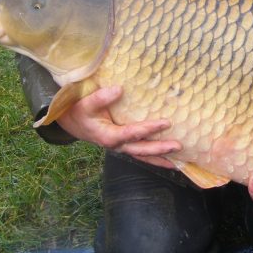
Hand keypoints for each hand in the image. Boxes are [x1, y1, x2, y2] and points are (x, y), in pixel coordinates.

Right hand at [56, 86, 180, 168]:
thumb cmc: (80, 111)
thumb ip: (101, 97)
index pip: (131, 133)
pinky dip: (156, 158)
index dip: (148, 129)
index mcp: (108, 136)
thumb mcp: (86, 104)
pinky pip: (142, 154)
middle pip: (141, 150)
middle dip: (160, 149)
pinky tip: (171, 161)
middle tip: (178, 146)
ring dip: (161, 159)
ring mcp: (122, 147)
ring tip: (180, 162)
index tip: (166, 123)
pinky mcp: (125, 146)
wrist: (72, 123)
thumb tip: (119, 89)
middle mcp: (117, 145)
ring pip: (143, 156)